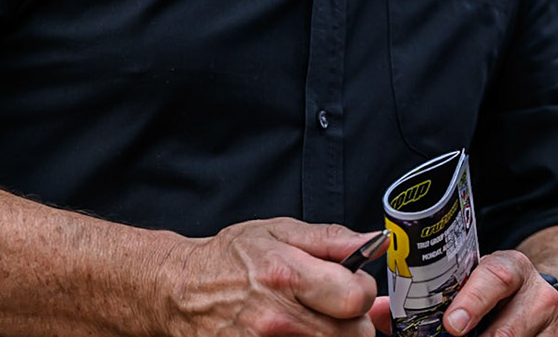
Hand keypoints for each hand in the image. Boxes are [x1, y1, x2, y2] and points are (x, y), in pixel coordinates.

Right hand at [168, 218, 379, 336]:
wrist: (181, 291)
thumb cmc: (231, 258)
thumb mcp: (280, 231)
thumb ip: (332, 239)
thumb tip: (375, 243)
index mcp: (287, 276)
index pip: (354, 299)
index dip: (362, 291)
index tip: (352, 286)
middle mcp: (277, 318)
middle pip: (351, 336)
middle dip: (353, 321)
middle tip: (336, 308)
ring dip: (333, 336)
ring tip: (315, 320)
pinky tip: (300, 333)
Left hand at [438, 250, 557, 336]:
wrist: (538, 304)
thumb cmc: (498, 296)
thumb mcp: (482, 285)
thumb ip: (458, 296)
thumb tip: (421, 323)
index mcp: (515, 269)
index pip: (497, 277)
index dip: (473, 301)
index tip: (453, 325)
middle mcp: (542, 295)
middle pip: (507, 332)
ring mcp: (557, 324)